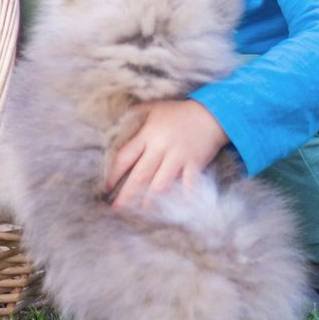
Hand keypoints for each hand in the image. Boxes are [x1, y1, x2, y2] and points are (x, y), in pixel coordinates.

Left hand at [106, 100, 228, 209]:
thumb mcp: (155, 108)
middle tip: (117, 208)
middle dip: (127, 194)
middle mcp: (161, 147)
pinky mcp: (195, 163)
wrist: (212, 112)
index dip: (113, 174)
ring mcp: (178, 157)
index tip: (106, 187)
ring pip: (160, 183)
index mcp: (148, 135)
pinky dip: (182, 197)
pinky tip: (176, 208)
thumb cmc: (179, 111)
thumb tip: (117, 120)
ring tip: (141, 211)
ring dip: (150, 199)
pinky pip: (188, 184)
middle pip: (140, 175)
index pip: (125, 157)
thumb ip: (136, 114)